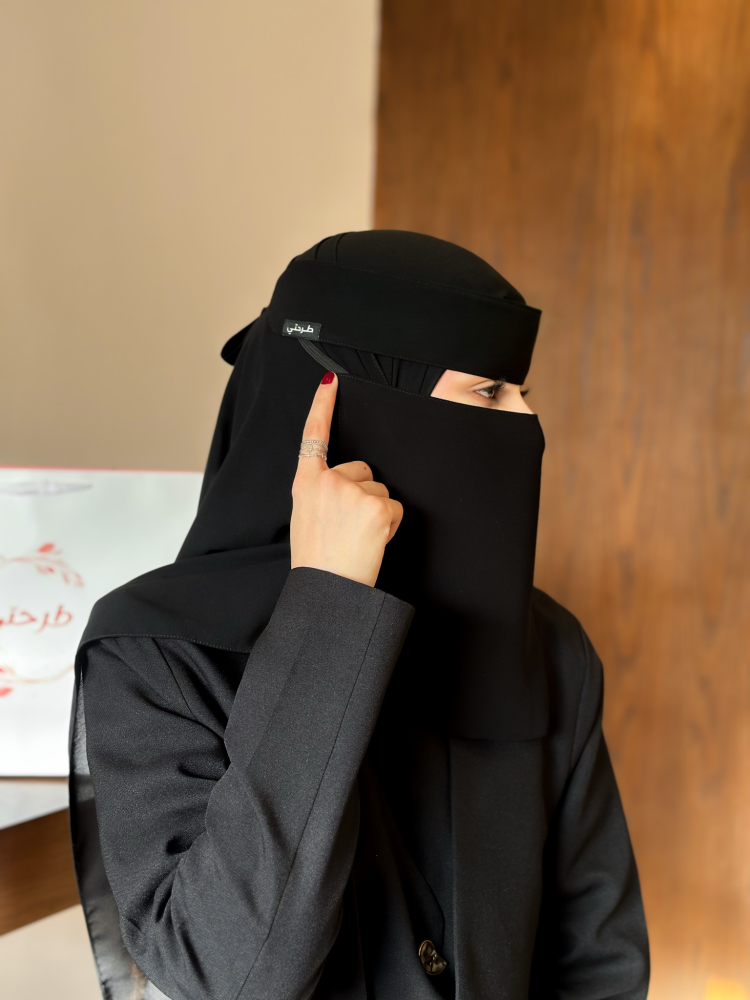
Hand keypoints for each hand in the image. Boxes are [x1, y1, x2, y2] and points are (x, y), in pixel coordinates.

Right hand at [290, 373, 402, 586]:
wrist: (327, 588)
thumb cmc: (317, 558)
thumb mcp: (306, 515)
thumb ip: (322, 490)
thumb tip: (346, 481)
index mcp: (306, 482)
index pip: (313, 435)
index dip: (322, 405)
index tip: (330, 381)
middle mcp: (328, 481)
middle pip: (362, 469)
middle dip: (363, 493)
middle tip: (348, 527)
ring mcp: (353, 491)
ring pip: (380, 491)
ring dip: (376, 513)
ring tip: (358, 538)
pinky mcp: (377, 506)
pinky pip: (394, 507)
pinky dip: (389, 525)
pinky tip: (372, 541)